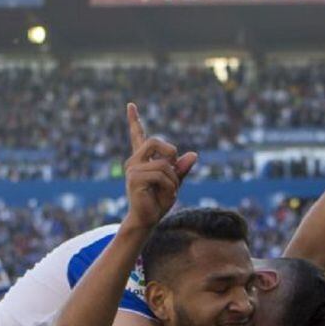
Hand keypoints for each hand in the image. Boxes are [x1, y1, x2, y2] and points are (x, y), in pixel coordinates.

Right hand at [123, 103, 196, 231]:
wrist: (147, 220)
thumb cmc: (158, 202)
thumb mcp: (175, 183)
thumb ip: (181, 169)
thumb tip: (193, 155)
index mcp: (142, 159)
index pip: (137, 135)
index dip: (134, 120)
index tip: (131, 104)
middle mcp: (134, 161)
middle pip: (156, 142)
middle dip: (171, 153)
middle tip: (175, 170)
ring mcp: (132, 169)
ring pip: (164, 163)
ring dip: (174, 179)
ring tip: (171, 191)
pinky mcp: (134, 178)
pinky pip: (161, 174)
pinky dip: (170, 186)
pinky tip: (167, 195)